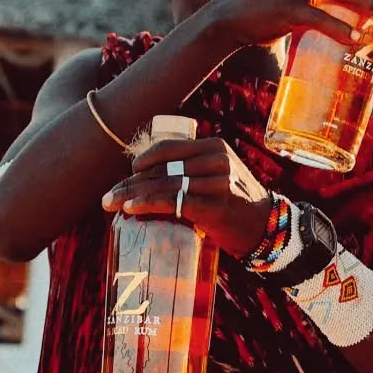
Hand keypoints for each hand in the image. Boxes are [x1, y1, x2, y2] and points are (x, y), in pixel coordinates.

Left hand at [101, 135, 269, 258]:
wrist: (264, 226)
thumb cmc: (233, 201)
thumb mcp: (218, 173)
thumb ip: (192, 168)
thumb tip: (148, 177)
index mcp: (215, 147)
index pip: (170, 148)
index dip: (144, 160)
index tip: (129, 173)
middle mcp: (217, 161)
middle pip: (162, 169)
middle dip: (130, 183)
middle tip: (108, 197)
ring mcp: (217, 184)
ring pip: (164, 185)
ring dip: (131, 195)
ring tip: (111, 204)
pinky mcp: (215, 206)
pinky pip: (174, 202)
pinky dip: (148, 204)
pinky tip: (131, 209)